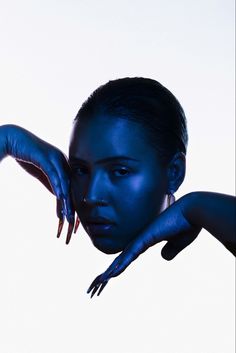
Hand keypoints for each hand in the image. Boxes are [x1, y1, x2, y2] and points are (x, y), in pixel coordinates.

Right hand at [4, 124, 75, 242]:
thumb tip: (60, 196)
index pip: (72, 190)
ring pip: (65, 183)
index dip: (74, 207)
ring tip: (69, 217)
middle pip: (72, 188)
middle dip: (74, 209)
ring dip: (67, 201)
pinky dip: (58, 187)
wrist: (14, 139)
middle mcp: (63, 162)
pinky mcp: (46, 156)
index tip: (75, 224)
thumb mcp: (42, 173)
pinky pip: (54, 174)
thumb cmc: (28, 155)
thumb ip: (52, 183)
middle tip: (75, 226)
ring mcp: (55, 158)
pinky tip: (60, 198)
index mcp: (64, 166)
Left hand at [87, 196, 201, 296]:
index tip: (109, 276)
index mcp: (148, 240)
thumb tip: (164, 257)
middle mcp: (141, 239)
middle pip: (121, 259)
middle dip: (108, 273)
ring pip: (122, 258)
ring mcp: (142, 238)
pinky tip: (112, 274)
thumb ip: (171, 250)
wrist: (193, 210)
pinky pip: (131, 253)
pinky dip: (121, 265)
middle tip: (96, 284)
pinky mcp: (146, 237)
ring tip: (97, 284)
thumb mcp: (179, 243)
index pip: (129, 257)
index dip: (118, 267)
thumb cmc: (188, 224)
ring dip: (109, 272)